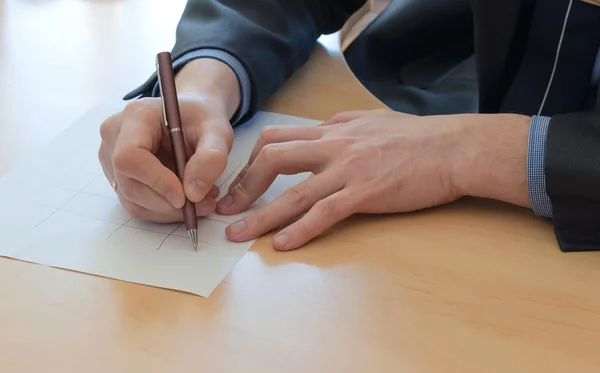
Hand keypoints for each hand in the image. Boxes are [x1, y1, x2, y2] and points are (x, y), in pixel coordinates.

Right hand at [98, 58, 239, 221]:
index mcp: (136, 115)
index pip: (130, 157)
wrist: (193, 119)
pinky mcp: (118, 176)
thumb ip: (211, 158)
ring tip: (202, 198)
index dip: (157, 182)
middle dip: (169, 203)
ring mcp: (110, 158)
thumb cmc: (202, 120)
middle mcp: (115, 136)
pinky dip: (164, 210)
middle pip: (130, 184)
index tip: (186, 196)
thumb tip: (193, 193)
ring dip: (169, 210)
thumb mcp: (218, 132)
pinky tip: (187, 198)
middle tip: (205, 203)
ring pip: (133, 201)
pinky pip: (137, 205)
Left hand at [216, 109, 530, 249]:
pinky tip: (284, 244)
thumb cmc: (418, 136)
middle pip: (272, 158)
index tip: (238, 183)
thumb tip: (324, 130)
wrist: (454, 148)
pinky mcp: (366, 192)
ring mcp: (349, 169)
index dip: (250, 162)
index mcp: (334, 128)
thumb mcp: (372, 119)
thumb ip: (343, 124)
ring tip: (237, 234)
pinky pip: (325, 213)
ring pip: (292, 192)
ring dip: (260, 215)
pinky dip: (301, 229)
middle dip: (243, 185)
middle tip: (226, 209)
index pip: (278, 139)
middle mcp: (334, 145)